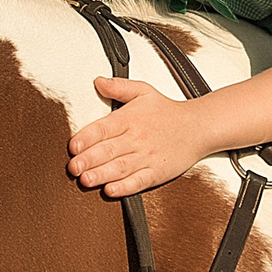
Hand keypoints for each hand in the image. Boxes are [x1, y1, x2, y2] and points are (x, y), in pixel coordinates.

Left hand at [68, 76, 207, 196]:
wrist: (199, 127)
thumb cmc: (169, 112)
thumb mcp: (144, 92)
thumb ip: (119, 87)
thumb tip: (98, 82)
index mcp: (129, 119)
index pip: (103, 128)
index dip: (87, 137)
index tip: (73, 145)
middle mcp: (137, 139)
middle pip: (108, 150)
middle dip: (88, 159)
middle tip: (73, 167)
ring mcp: (147, 157)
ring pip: (120, 167)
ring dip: (102, 174)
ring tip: (86, 179)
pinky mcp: (157, 172)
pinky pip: (139, 181)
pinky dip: (125, 187)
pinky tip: (111, 190)